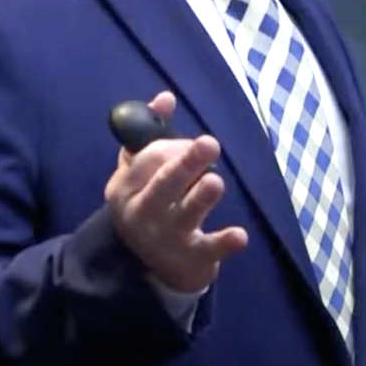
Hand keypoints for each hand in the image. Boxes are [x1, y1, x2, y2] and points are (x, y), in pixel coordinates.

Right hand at [104, 91, 248, 292]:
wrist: (152, 268)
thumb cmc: (150, 204)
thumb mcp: (139, 172)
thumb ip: (151, 135)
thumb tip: (165, 97)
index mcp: (125, 188)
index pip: (149, 160)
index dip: (175, 147)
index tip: (196, 147)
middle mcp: (142, 213)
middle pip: (164, 185)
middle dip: (185, 163)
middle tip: (210, 144)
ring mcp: (166, 237)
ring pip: (184, 214)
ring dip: (200, 198)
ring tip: (215, 182)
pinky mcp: (191, 258)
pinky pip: (208, 248)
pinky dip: (224, 243)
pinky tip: (240, 236)